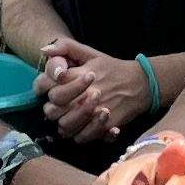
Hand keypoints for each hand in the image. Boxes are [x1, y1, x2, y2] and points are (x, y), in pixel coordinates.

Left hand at [36, 39, 150, 144]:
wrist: (141, 83)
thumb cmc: (112, 68)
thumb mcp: (90, 53)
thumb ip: (66, 47)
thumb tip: (43, 51)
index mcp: (81, 75)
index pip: (50, 86)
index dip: (44, 89)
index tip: (50, 88)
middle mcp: (87, 94)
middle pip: (53, 110)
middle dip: (52, 108)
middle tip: (59, 105)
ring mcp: (97, 111)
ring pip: (65, 126)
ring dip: (63, 122)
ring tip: (70, 115)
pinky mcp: (106, 126)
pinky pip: (81, 137)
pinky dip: (78, 134)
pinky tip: (81, 125)